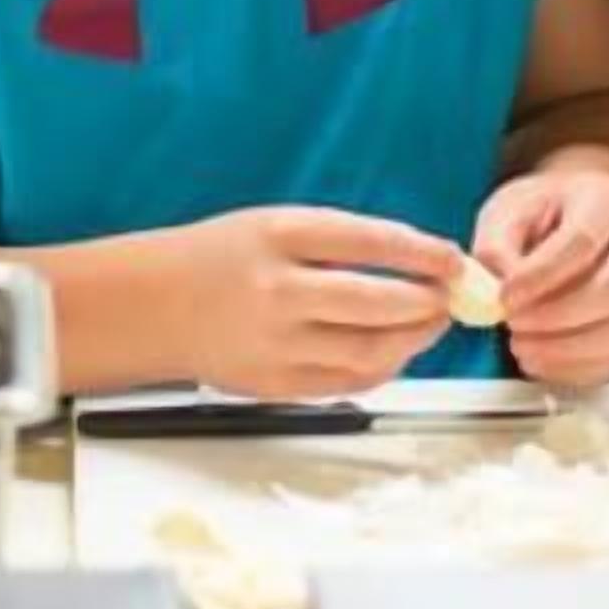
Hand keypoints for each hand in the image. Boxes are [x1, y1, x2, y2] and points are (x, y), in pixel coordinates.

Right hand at [163, 207, 463, 401]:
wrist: (155, 305)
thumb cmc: (222, 258)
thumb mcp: (273, 225)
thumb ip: (337, 242)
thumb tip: (416, 261)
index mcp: (278, 236)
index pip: (370, 241)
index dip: (422, 252)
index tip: (453, 259)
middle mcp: (279, 290)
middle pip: (378, 302)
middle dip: (428, 301)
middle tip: (452, 296)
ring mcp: (278, 342)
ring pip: (371, 350)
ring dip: (415, 338)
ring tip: (432, 323)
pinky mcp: (277, 384)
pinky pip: (349, 382)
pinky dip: (383, 367)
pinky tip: (396, 350)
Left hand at [472, 169, 608, 389]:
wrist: (575, 222)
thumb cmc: (542, 216)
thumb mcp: (507, 211)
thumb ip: (495, 245)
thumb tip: (493, 289)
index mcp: (605, 202)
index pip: (582, 240)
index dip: (542, 275)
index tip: (504, 296)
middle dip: (559, 316)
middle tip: (513, 325)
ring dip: (568, 350)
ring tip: (521, 346)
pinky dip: (578, 369)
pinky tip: (542, 361)